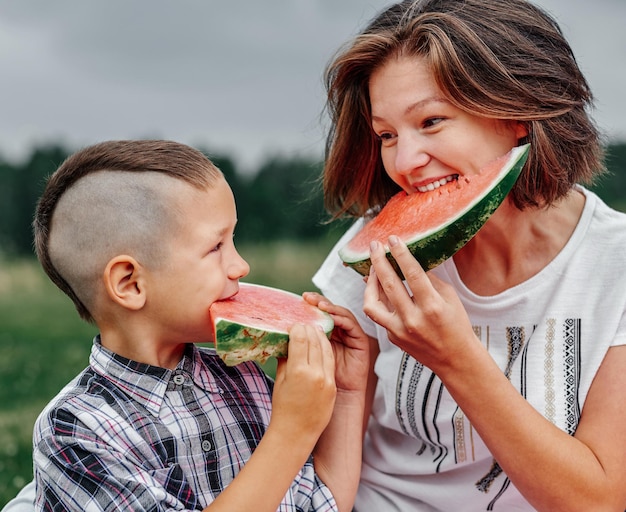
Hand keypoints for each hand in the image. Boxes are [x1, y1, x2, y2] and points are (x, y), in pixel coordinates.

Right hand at [270, 323, 335, 444]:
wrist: (296, 433)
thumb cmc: (283, 408)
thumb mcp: (280, 380)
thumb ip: (285, 359)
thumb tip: (287, 341)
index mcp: (298, 372)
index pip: (301, 339)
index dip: (297, 329)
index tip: (294, 325)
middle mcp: (315, 374)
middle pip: (315, 341)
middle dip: (309, 330)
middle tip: (304, 324)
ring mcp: (327, 380)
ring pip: (326, 349)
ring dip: (320, 337)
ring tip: (313, 331)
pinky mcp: (333, 386)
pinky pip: (330, 362)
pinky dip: (326, 350)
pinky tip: (321, 345)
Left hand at [303, 292, 369, 393]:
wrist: (332, 403)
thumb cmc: (315, 384)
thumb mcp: (300, 362)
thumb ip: (293, 347)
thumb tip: (279, 332)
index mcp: (322, 336)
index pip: (316, 315)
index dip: (307, 307)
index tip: (296, 302)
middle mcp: (337, 333)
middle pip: (329, 311)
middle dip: (318, 302)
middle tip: (306, 298)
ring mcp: (349, 336)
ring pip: (340, 314)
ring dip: (330, 307)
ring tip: (318, 305)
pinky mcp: (360, 342)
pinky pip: (352, 325)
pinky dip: (341, 317)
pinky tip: (331, 316)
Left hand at [363, 236, 477, 372]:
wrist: (456, 360)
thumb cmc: (456, 325)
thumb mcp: (449, 298)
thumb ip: (429, 280)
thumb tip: (409, 260)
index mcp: (432, 307)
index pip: (412, 274)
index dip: (400, 254)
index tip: (392, 239)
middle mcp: (413, 320)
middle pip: (388, 285)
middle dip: (379, 261)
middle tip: (374, 246)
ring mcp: (399, 331)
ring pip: (372, 303)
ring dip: (369, 282)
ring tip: (373, 268)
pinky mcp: (392, 337)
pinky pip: (378, 314)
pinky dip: (376, 299)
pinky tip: (378, 287)